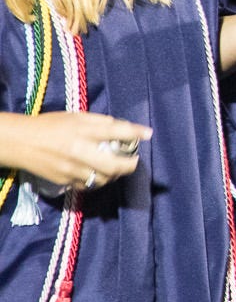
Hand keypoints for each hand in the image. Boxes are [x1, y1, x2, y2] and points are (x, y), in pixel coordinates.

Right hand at [0, 111, 150, 191]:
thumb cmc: (51, 125)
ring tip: (119, 168)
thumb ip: (100, 122)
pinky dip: (98, 181)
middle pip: (114, 165)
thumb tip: (122, 128)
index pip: (117, 132)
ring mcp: (72, 169)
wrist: (21, 143)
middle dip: (130, 165)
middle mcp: (80, 151)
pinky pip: (89, 185)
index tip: (148, 134)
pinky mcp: (65, 181)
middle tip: (135, 161)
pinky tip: (100, 175)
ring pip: (103, 179)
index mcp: (83, 131)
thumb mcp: (76, 116)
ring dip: (116, 175)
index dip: (136, 133)